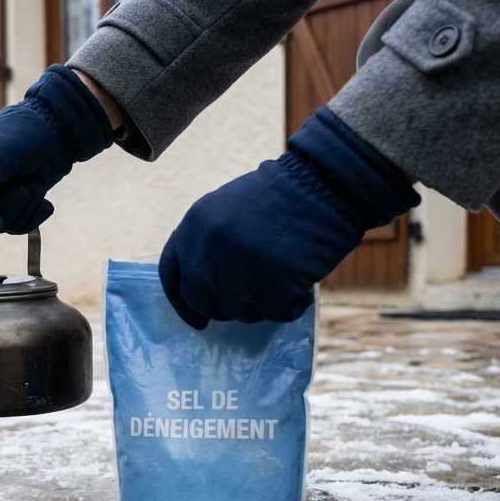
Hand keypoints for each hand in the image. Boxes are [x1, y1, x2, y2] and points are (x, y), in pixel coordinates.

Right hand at [0, 65, 114, 233]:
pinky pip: (17, 225)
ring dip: (23, 208)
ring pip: (1, 224)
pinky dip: (33, 216)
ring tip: (34, 183)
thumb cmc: (24, 132)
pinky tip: (44, 202)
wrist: (60, 128)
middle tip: (24, 189)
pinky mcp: (12, 204)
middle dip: (6, 209)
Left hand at [159, 108, 419, 328]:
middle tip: (251, 302)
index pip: (172, 274)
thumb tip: (206, 288)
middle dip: (225, 308)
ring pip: (238, 311)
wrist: (327, 181)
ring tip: (283, 278)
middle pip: (202, 300)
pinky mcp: (270, 283)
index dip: (182, 301)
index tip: (197, 319)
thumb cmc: (286, 195)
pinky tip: (302, 283)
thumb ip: (210, 244)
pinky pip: (276, 312)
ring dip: (261, 304)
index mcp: (194, 225)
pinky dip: (291, 304)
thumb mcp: (230, 210)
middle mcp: (207, 248)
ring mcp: (237, 268)